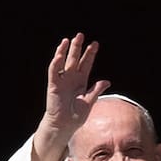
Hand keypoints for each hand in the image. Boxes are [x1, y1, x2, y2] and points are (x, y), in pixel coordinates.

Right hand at [32, 32, 109, 160]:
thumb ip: (96, 90)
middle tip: (81, 35)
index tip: (95, 44)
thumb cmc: (77, 116)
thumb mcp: (89, 102)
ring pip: (64, 62)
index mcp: (81, 81)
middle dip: (78, 48)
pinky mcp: (54, 85)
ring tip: (69, 40)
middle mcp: (71, 78)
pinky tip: (59, 54)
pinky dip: (56, 62)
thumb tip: (107, 81)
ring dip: (66, 51)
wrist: (65, 125)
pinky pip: (54, 71)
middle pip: (75, 59)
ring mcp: (62, 81)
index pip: (86, 64)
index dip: (90, 54)